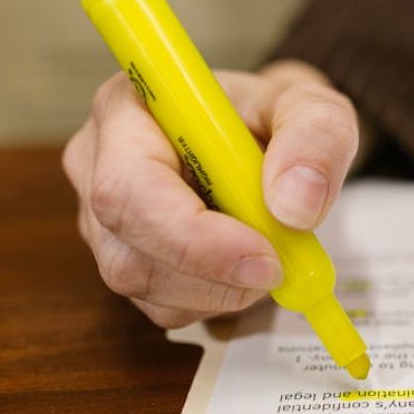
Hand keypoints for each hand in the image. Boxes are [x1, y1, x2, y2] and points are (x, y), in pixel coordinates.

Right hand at [62, 60, 358, 327]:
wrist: (271, 137)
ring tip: (268, 248)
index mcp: (128, 107)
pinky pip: (164, 306)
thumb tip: (294, 206)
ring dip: (222, 288)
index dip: (190, 234)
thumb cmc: (275, 115)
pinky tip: (244, 263)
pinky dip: (218, 298)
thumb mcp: (314, 107)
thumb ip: (315, 138)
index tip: (262, 250)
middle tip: (280, 266)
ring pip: (148, 288)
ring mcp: (104, 220)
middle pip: (126, 252)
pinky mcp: (127, 260)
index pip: (128, 186)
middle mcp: (98, 164)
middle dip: (213, 273)